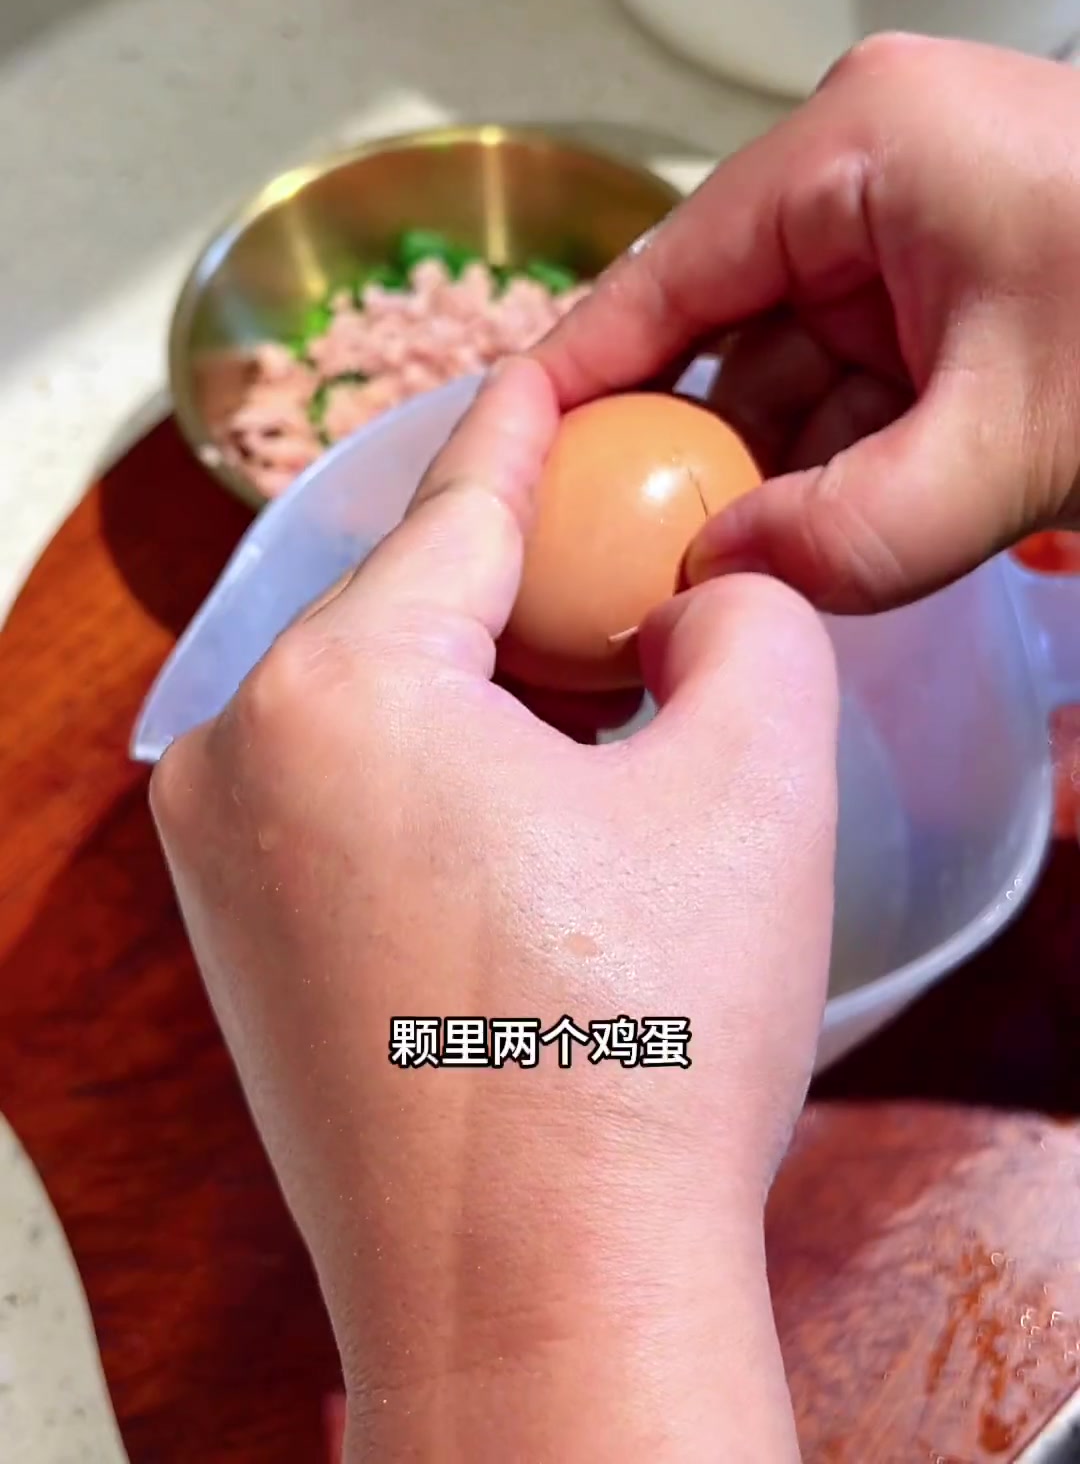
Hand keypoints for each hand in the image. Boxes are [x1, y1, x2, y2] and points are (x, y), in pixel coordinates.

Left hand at [151, 359, 836, 1463]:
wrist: (538, 1306)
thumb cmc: (640, 1050)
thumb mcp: (754, 782)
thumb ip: (747, 626)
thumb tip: (699, 605)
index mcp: (338, 686)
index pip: (460, 515)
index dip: (529, 437)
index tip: (552, 372)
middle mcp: (239, 758)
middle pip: (412, 615)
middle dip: (526, 590)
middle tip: (633, 578)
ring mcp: (220, 865)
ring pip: (379, 713)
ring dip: (489, 696)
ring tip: (606, 709)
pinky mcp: (237, 953)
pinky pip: (346, 804)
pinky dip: (439, 781)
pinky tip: (535, 822)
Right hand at [538, 35, 1079, 612]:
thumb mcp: (1012, 446)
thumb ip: (852, 532)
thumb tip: (713, 584)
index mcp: (855, 143)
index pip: (667, 269)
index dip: (582, 374)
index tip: (511, 462)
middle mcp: (871, 158)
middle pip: (727, 324)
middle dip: (693, 450)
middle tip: (627, 564)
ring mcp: (923, 211)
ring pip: (800, 359)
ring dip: (777, 467)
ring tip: (722, 574)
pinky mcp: (967, 265)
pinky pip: (868, 368)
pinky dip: (848, 454)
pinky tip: (816, 537)